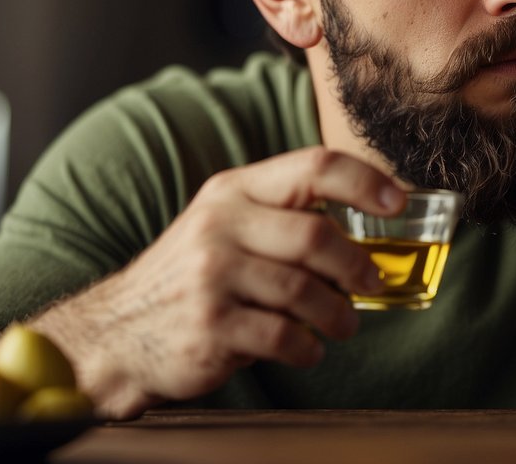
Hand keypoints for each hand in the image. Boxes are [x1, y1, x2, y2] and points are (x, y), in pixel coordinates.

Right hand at [32, 147, 402, 417]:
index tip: (398, 202)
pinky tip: (307, 349)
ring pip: (304, 290)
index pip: (312, 166)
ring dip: (338, 314)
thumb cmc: (191, 277)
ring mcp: (212, 274)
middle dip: (356, 266)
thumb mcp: (225, 226)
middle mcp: (221, 224)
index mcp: (234, 190)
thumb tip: (366, 230)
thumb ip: (282, 218)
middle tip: (371, 284)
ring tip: (343, 324)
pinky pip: (283, 335)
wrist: (117, 331)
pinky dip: (307, 347)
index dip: (364, 181)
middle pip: (315, 235)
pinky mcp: (210, 323)